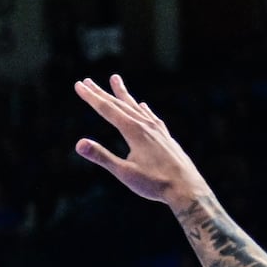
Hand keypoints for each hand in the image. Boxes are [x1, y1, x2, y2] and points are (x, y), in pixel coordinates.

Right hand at [73, 75, 208, 211]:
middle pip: (119, 104)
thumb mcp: (124, 173)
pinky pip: (150, 117)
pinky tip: (142, 106)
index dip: (91, 97)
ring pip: (135, 106)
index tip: (79, 85)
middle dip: (101, 92)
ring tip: (114, 79)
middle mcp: (145, 125)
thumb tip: (79, 144)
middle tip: (87, 80)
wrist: (186, 188)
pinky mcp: (165, 136)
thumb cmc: (154, 183)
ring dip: (122, 94)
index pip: (107, 109)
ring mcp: (157, 129)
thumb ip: (102, 157)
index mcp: (133, 131)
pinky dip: (142, 109)